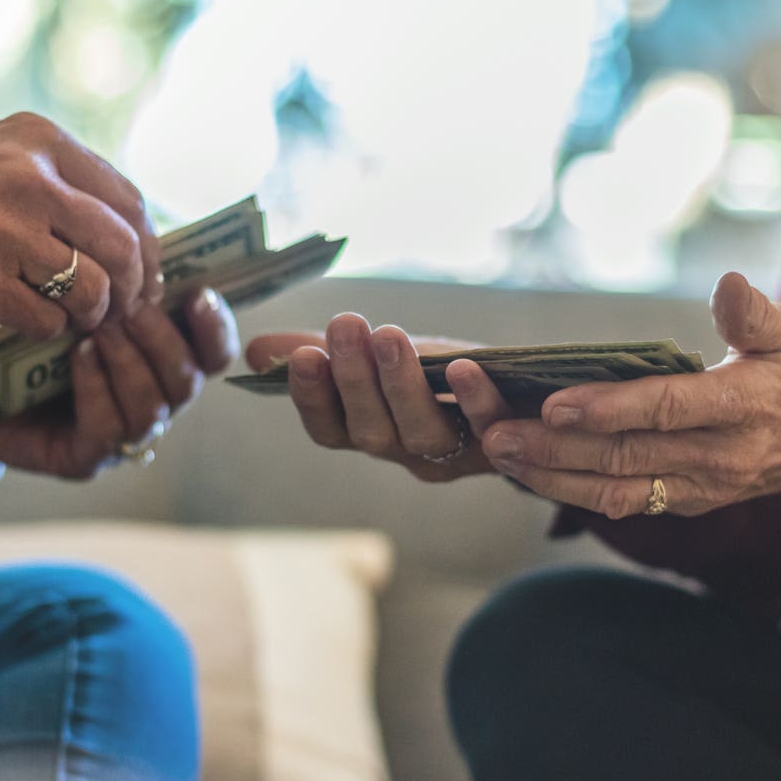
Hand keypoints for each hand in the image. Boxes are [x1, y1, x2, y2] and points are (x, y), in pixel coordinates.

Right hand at [0, 112, 161, 340]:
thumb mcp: (3, 156)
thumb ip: (64, 180)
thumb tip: (136, 230)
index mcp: (43, 142)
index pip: (129, 202)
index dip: (149, 247)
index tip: (146, 274)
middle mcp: (30, 180)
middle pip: (121, 247)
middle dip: (131, 287)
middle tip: (121, 307)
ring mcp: (5, 230)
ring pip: (91, 288)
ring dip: (92, 314)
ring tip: (76, 316)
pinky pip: (47, 319)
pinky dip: (49, 328)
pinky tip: (32, 320)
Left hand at [0, 288, 237, 478]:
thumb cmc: (16, 333)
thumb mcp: (68, 295)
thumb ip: (111, 276)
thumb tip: (142, 228)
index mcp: (157, 362)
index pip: (213, 353)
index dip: (216, 327)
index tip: (199, 294)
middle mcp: (149, 402)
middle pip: (189, 380)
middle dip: (164, 340)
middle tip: (130, 306)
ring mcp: (119, 437)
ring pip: (154, 407)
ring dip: (131, 361)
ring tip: (100, 326)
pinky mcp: (84, 458)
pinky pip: (109, 428)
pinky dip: (99, 386)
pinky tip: (79, 354)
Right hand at [245, 316, 514, 482]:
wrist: (525, 394)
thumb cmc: (440, 374)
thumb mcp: (380, 358)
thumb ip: (323, 353)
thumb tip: (256, 350)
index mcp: (369, 432)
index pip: (328, 429)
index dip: (312, 398)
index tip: (303, 356)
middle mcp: (405, 452)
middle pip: (371, 432)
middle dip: (354, 380)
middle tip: (344, 326)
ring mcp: (454, 454)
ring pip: (422, 434)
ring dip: (401, 386)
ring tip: (388, 336)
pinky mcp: (503, 443)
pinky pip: (488, 428)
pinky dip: (474, 400)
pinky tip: (462, 366)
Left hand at [478, 273, 780, 517]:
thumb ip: (755, 312)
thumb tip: (727, 284)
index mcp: (742, 409)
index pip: (666, 410)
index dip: (609, 409)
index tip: (556, 401)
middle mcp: (716, 458)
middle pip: (623, 457)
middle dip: (553, 446)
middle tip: (494, 430)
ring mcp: (698, 488)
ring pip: (613, 490)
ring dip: (550, 475)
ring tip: (498, 452)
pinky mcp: (684, 502)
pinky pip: (621, 502)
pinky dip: (571, 489)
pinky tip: (528, 470)